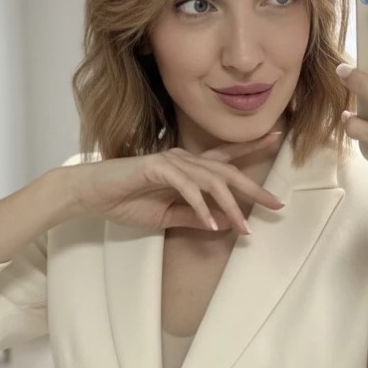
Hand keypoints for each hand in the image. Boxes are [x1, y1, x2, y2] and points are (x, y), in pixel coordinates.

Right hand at [68, 132, 285, 235]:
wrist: (90, 194)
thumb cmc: (125, 201)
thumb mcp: (166, 216)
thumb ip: (193, 217)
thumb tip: (223, 224)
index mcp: (187, 167)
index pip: (225, 158)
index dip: (252, 148)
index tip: (277, 139)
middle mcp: (183, 159)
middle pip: (227, 171)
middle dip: (254, 188)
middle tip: (277, 204)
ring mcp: (171, 161)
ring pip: (211, 181)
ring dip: (230, 206)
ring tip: (245, 228)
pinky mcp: (157, 167)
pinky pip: (187, 188)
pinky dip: (201, 207)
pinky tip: (211, 224)